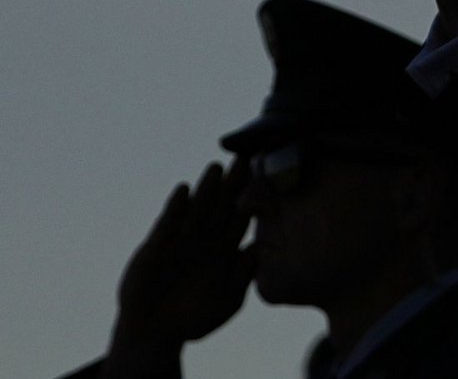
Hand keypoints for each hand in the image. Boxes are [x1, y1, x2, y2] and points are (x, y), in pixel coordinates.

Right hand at [102, 161, 252, 377]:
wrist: (156, 334)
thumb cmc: (196, 318)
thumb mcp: (228, 300)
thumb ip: (244, 276)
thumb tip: (259, 248)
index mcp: (226, 248)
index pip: (244, 215)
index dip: (257, 195)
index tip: (271, 176)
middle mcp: (206, 238)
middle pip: (223, 204)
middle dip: (235, 181)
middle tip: (248, 155)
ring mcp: (181, 240)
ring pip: (198, 208)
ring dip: (207, 188)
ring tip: (217, 167)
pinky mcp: (156, 247)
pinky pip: (168, 223)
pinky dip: (176, 207)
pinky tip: (184, 190)